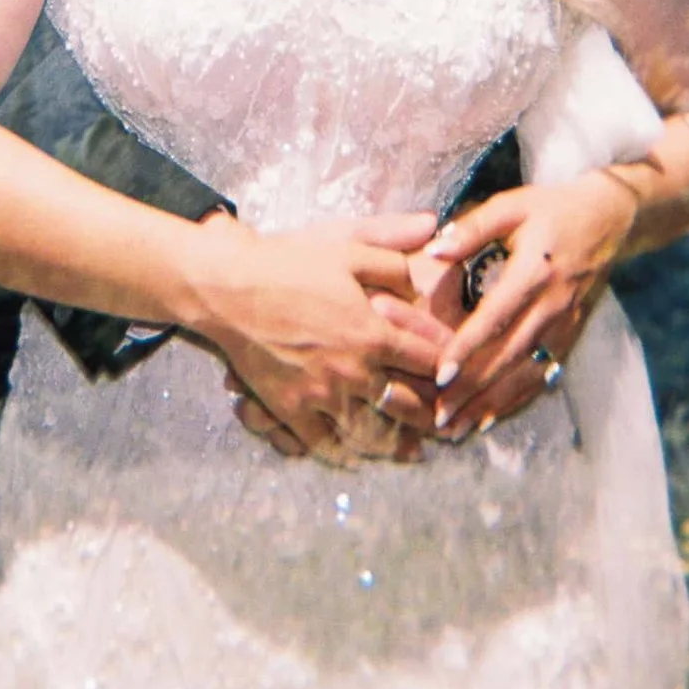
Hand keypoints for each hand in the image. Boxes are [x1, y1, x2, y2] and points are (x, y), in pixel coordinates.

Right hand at [187, 210, 447, 465]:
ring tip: (412, 453)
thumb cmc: (288, 262)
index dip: (449, 368)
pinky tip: (354, 458)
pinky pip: (323, 443)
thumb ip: (392, 248)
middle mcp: (353, 370)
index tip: (459, 376)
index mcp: (372, 331)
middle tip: (447, 426)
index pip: (426, 359)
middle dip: (431, 417)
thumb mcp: (345, 245)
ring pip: (370, 431)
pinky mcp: (290, 409)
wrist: (229, 289)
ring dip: (395, 445)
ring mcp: (321, 395)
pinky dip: (342, 454)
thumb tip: (431, 231)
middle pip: (406, 405)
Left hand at [416, 173, 640, 438]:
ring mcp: (566, 324)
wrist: (610, 218)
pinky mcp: (571, 334)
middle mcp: (553, 304)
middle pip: (510, 356)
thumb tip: (433, 250)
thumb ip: (472, 229)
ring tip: (457, 430)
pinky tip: (490, 419)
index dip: (468, 347)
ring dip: (492, 404)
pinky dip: (517, 400)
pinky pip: (543, 374)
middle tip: (439, 417)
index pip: (497, 317)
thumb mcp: (511, 206)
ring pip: (526, 373)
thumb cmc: (551, 208)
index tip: (440, 374)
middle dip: (474, 390)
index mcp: (536, 271)